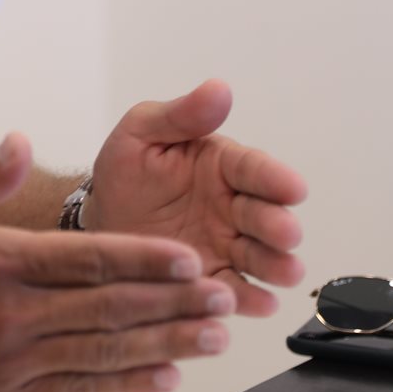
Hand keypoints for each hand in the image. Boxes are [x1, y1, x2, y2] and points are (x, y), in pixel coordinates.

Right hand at [0, 135, 234, 391]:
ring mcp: (11, 356)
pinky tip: (162, 375)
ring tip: (209, 335)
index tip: (189, 259)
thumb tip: (20, 145)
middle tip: (220, 296)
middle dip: (173, 301)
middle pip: (110, 304)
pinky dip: (126, 383)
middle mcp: (10, 311)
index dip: (145, 259)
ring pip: (105, 349)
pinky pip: (80, 388)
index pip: (87, 257)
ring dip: (164, 342)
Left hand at [89, 80, 307, 315]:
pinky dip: (249, 299)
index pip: (253, 169)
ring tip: (286, 271)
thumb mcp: (141, 132)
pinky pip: (235, 290)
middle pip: (264, 216)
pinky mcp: (212, 279)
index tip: (293, 188)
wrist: (99, 217)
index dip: (274, 178)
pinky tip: (258, 303)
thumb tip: (218, 88)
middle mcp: (234, 207)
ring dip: (276, 265)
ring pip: (261, 257)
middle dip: (278, 225)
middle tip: (286, 233)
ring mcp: (227, 246)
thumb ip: (181, 116)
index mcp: (221, 166)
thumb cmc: (126, 170)